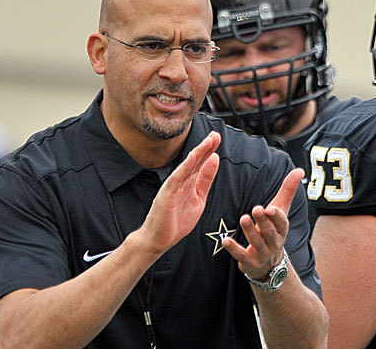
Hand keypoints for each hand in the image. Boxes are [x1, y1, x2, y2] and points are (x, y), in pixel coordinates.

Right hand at [140, 131, 220, 253]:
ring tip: (208, 141)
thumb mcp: (198, 199)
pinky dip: (184, 167)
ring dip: (198, 153)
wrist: (158, 239)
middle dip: (206, 147)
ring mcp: (173, 187)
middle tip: (215, 134)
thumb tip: (214, 160)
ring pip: (187, 166)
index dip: (209, 151)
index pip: (201, 164)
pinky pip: (177, 178)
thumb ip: (205, 180)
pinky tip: (192, 157)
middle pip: (195, 161)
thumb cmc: (176, 221)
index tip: (217, 138)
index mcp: (189, 183)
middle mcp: (180, 182)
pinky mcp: (166, 195)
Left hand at [222, 168, 304, 279]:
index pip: (281, 223)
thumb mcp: (281, 211)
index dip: (276, 216)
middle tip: (256, 209)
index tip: (271, 208)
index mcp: (282, 229)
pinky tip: (225, 241)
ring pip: (256, 243)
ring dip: (250, 231)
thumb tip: (300, 170)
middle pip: (269, 232)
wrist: (269, 265)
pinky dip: (234, 248)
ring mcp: (262, 253)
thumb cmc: (273, 229)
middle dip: (263, 221)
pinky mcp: (249, 262)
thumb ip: (288, 190)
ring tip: (243, 219)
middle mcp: (274, 242)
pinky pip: (241, 255)